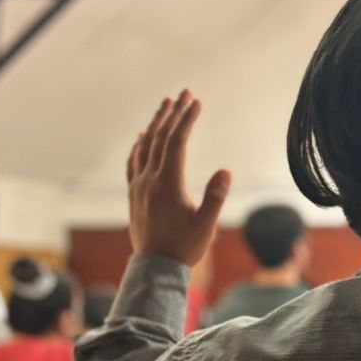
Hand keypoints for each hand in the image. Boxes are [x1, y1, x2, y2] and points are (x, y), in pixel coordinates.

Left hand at [127, 91, 230, 265]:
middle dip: (172, 113)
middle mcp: (149, 180)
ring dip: (156, 123)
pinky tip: (143, 136)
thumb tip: (226, 170)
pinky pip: (134, 161)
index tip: (196, 101)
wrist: (155, 267)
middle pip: (159, 138)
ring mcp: (138, 186)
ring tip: (166, 104)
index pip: (177, 142)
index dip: (186, 119)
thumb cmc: (184, 246)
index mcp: (168, 184)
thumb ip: (215, 197)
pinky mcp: (134, 193)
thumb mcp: (206, 224)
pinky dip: (139, 144)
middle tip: (184, 93)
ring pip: (145, 146)